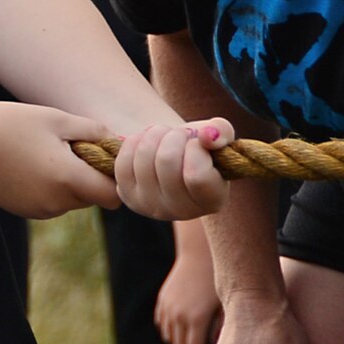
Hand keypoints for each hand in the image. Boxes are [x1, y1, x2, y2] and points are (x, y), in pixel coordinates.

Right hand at [0, 102, 121, 218]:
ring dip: (68, 179)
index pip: (113, 195)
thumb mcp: (56, 119)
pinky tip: (27, 161)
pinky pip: (51, 201)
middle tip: (67, 143)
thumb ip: (94, 132)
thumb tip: (121, 146)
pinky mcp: (23, 210)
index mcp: (67, 179)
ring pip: (71, 199)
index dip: (114, 175)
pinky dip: (49, 185)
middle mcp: (55, 203)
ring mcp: (38, 210)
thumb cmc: (8, 123)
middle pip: (92, 196)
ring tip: (41, 149)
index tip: (102, 152)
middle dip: (90, 174)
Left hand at [114, 119, 231, 219]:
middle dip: (173, 136)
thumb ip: (221, 132)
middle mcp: (182, 211)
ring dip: (155, 135)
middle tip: (179, 135)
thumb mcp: (215, 137)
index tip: (198, 141)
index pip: (197, 176)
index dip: (195, 148)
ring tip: (164, 137)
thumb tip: (207, 136)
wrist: (171, 155)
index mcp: (212, 200)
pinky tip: (146, 143)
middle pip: (166, 160)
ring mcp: (151, 206)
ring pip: (144, 157)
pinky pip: (123, 161)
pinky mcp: (127, 196)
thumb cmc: (198, 147)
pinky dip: (134, 142)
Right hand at [154, 245, 221, 343]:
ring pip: (170, 337)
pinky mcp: (163, 300)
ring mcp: (168, 307)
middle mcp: (178, 315)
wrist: (200, 253)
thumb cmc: (220, 280)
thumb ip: (224, 331)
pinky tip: (185, 331)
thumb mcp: (227, 306)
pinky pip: (163, 324)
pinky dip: (172, 331)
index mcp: (196, 318)